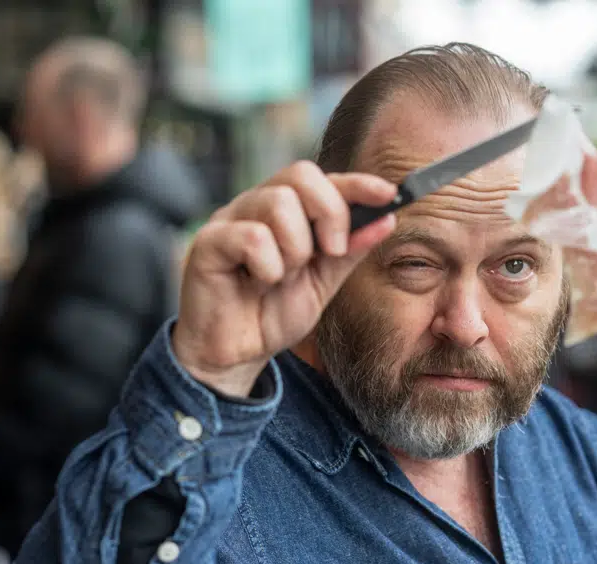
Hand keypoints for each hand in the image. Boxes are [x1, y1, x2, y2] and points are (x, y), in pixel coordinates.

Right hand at [172, 161, 397, 396]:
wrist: (237, 355)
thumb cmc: (272, 314)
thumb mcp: (323, 283)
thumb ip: (350, 251)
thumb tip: (387, 218)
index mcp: (285, 211)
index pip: (323, 179)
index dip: (357, 183)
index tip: (389, 194)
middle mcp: (256, 205)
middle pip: (301, 175)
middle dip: (330, 214)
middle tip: (331, 253)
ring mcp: (229, 219)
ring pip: (278, 204)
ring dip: (295, 249)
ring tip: (282, 277)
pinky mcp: (208, 242)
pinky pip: (252, 237)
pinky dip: (268, 267)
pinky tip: (257, 284)